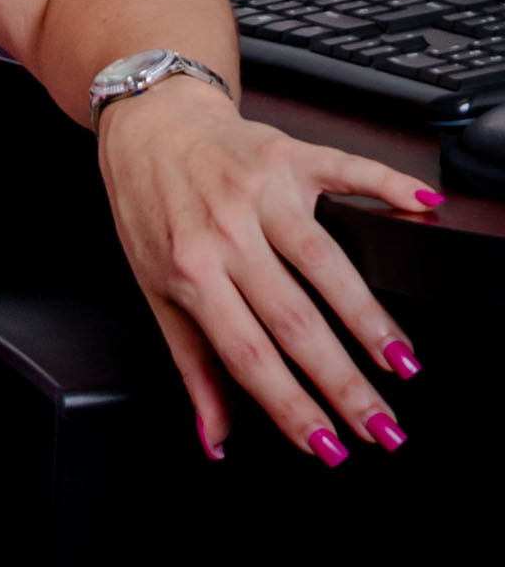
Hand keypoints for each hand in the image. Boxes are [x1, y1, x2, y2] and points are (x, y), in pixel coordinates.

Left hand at [96, 75, 439, 462]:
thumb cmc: (148, 203)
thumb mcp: (152, 283)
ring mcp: (258, 189)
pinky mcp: (287, 153)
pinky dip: (387, 186)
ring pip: (325, 261)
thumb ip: (190, 363)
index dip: (290, 405)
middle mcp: (225, 230)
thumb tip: (215, 437)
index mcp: (189, 269)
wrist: (145, 120)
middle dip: (344, 382)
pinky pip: (345, 169)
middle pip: (294, 319)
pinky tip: (421, 211)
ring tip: (401, 362)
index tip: (330, 446)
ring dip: (369, 316)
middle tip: (383, 425)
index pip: (247, 353)